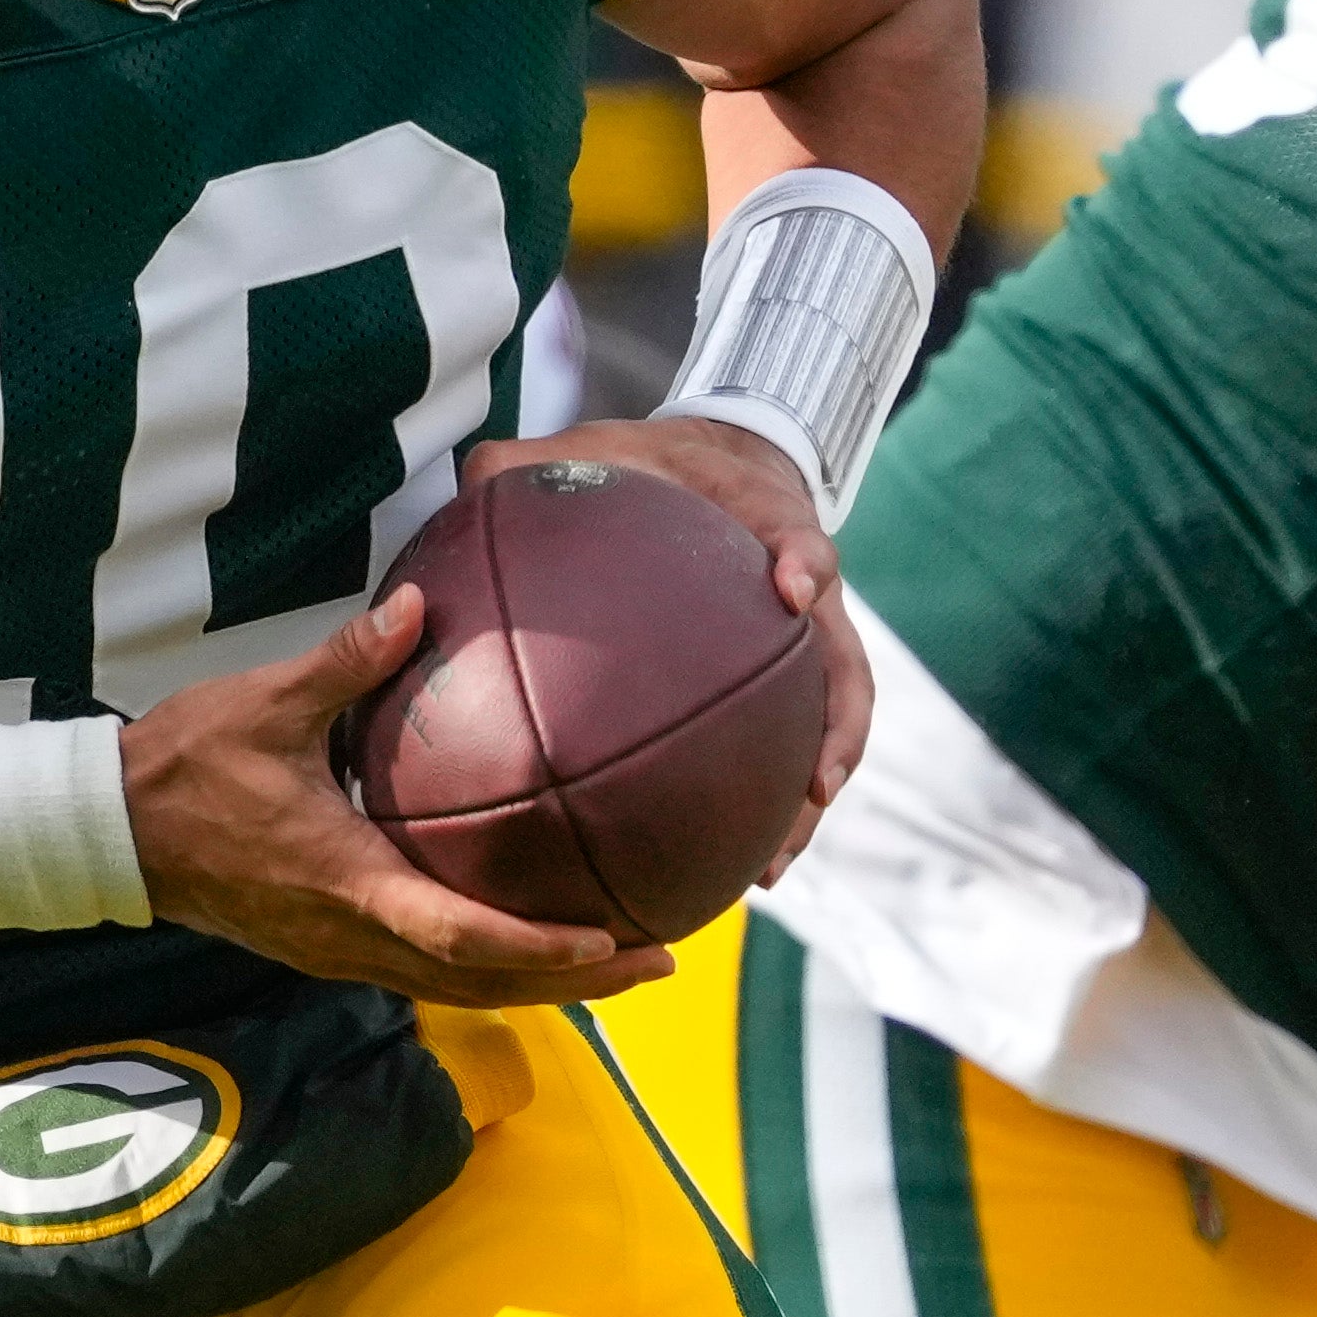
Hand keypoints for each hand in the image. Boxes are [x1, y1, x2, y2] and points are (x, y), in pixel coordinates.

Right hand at [118, 591, 667, 1006]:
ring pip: (457, 988)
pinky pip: (425, 974)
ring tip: (618, 963)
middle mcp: (351, 938)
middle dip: (575, 983)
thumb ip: (350, 660)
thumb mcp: (267, 704)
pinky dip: (489, 968)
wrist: (110, 833)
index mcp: (346, 883)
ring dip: (539, 985)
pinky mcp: (328, 949)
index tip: (610, 940)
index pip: (460, 935)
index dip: (540, 948)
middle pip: (481, 983)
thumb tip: (418, 605)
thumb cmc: (183, 768)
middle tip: (660, 963)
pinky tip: (530, 944)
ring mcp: (338, 953)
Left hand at [510, 408, 874, 850]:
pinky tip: (717, 866)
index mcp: (772, 526)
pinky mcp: (778, 687)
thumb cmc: (651, 467)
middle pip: (843, 667)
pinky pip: (774, 754)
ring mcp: (800, 647)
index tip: (795, 590)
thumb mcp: (597, 450)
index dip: (805, 559)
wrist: (710, 472)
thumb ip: (538, 464)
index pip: (801, 534)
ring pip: (826, 729)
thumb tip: (473, 479)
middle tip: (810, 792)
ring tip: (770, 865)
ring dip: (807, 801)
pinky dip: (756, 811)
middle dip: (834, 732)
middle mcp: (805, 596)